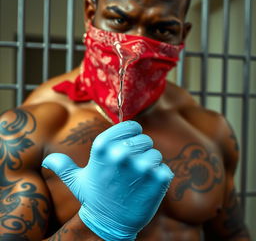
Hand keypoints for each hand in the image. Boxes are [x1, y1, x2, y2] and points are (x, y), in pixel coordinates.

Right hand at [42, 121, 173, 240]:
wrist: (110, 224)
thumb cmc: (94, 198)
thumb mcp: (76, 181)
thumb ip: (63, 166)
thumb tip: (48, 160)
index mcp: (103, 147)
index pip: (131, 125)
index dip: (132, 134)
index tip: (129, 144)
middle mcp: (121, 153)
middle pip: (145, 139)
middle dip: (140, 152)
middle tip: (130, 168)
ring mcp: (141, 166)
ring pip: (155, 154)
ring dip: (149, 165)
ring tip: (136, 179)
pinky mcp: (158, 178)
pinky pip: (164, 169)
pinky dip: (159, 178)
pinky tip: (145, 188)